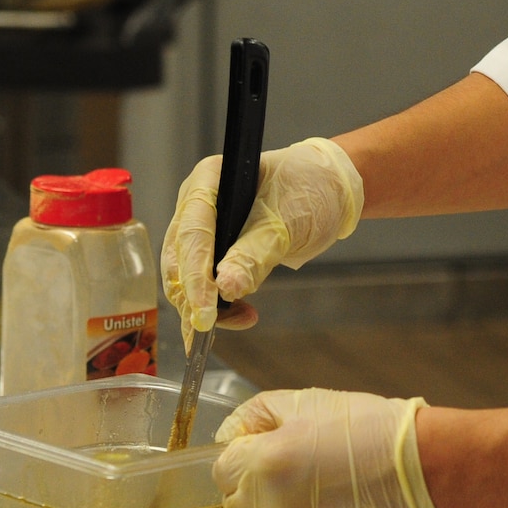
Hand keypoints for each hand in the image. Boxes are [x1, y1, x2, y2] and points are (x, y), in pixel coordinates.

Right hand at [162, 137, 363, 338]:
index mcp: (209, 180)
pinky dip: (217, 305)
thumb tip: (226, 288)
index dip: (195, 275)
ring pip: (185, 276)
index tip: (204, 311)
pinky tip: (239, 316)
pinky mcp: (214, 251)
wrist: (329, 190)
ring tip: (242, 318)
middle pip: (179, 257)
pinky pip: (204, 283)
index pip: (192, 232)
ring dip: (204, 305)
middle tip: (210, 327)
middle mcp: (196, 202)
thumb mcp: (287, 222)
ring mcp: (202, 226)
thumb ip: (256, 253)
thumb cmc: (309, 190)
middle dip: (192, 296)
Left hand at [213, 387, 443, 507]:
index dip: (239, 454)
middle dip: (245, 485)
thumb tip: (230, 436)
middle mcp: (269, 502)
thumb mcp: (304, 400)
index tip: (257, 446)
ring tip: (284, 495)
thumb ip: (255, 414)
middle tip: (276, 465)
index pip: (221, 468)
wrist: (415, 461)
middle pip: (231, 502)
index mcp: (262, 461)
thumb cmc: (367, 426)